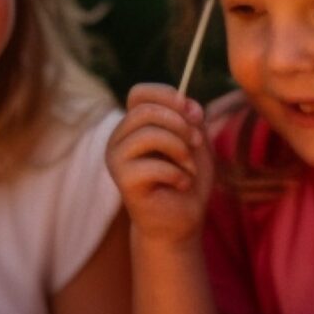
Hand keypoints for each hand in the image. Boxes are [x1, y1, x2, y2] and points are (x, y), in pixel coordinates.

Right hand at [106, 85, 212, 244]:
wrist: (181, 221)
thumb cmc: (186, 179)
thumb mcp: (196, 140)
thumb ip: (190, 117)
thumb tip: (185, 100)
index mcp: (133, 125)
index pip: (139, 93)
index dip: (169, 97)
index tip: (195, 115)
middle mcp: (118, 139)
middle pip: (145, 110)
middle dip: (180, 124)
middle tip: (196, 143)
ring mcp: (116, 159)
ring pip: (149, 134)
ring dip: (180, 149)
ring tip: (188, 167)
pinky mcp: (123, 181)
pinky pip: (153, 165)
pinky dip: (178, 174)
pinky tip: (182, 185)